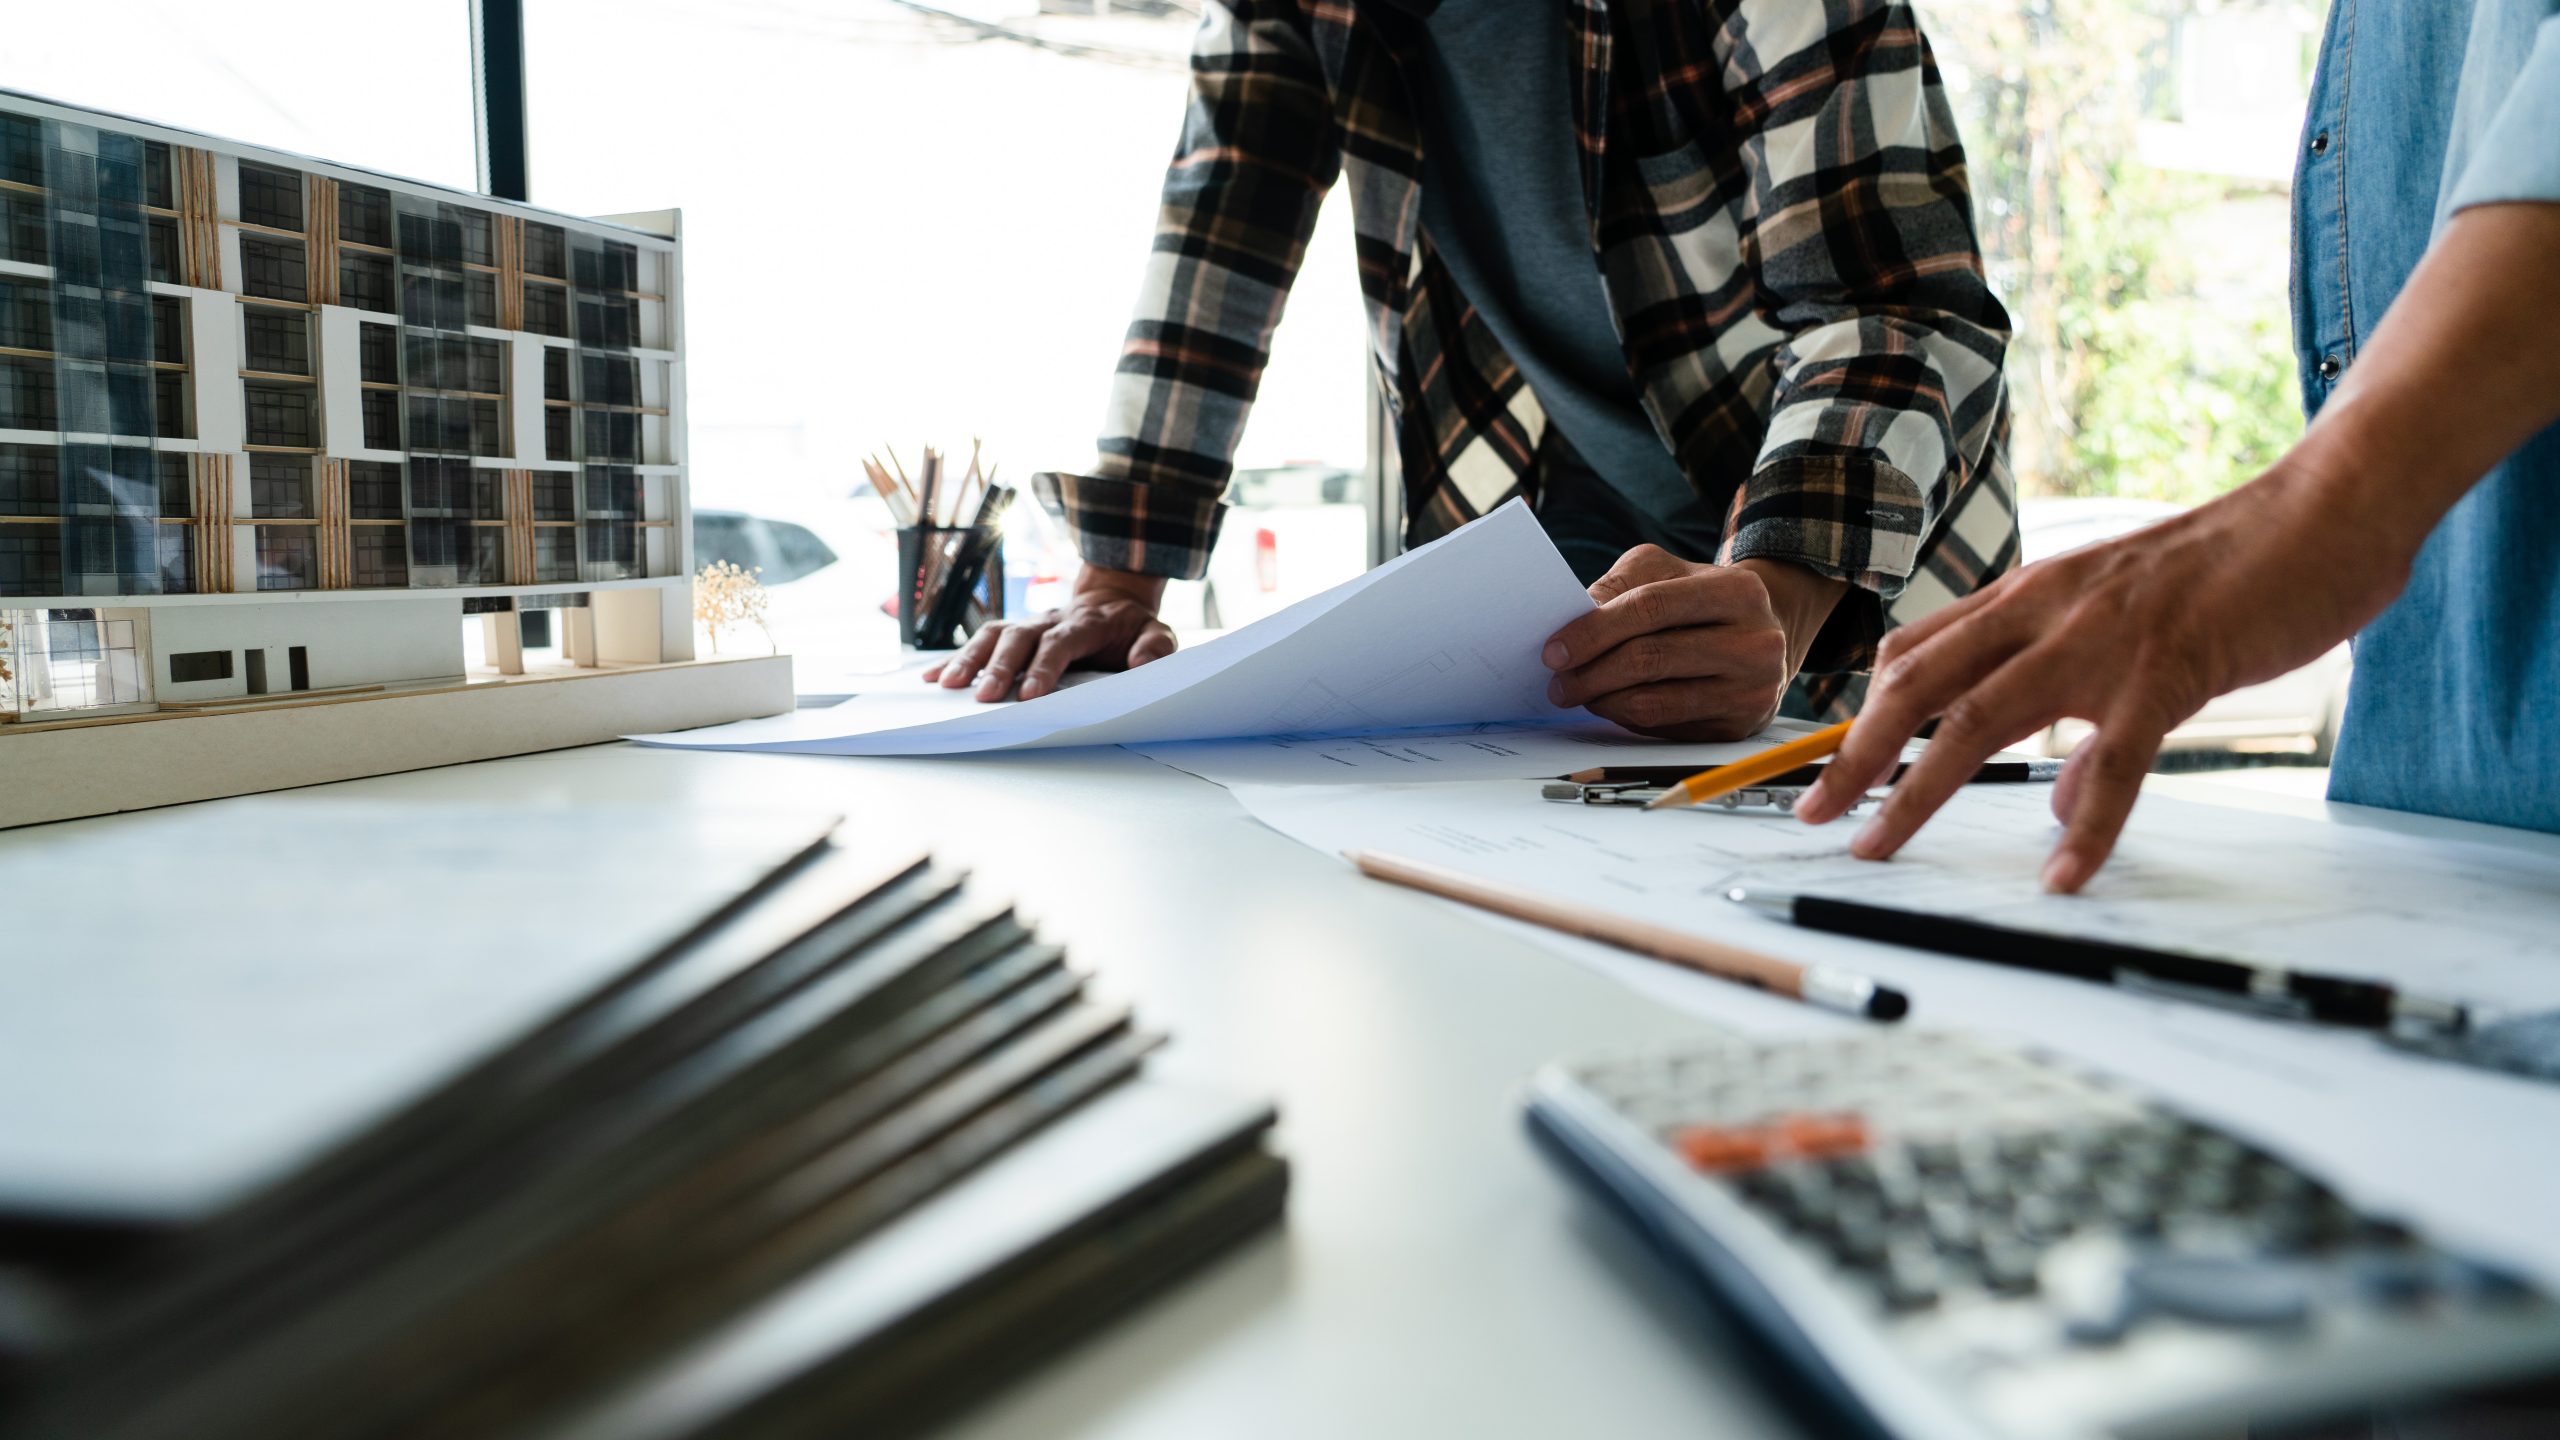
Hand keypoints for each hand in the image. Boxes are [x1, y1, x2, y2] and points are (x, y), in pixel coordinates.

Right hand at [922, 566, 1175, 700]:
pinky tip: (933, 677)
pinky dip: (955, 658)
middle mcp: (1050, 618)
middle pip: (1019, 637)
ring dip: (969, 659)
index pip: (1061, 642)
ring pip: (993, 634)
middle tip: (984, 698)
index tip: (1030, 696)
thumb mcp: (1157, 633)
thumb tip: (1142, 663)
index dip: (1044, 667)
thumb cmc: (1132, 627)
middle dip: (999, 667)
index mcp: (1086, 622)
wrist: (1113, 600)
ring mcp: (1028, 622)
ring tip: (946, 685)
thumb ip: (1156, 647)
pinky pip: (981, 640)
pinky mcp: (1013, 631)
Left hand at [1541, 547, 1845, 741]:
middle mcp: (1754, 643)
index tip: (1555, 650)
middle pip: (1651, 658)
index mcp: (1736, 592)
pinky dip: (1627, 718)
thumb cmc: (1704, 600)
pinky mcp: (1738, 727)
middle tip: (1558, 681)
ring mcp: (1750, 690)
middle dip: (1590, 672)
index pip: (1651, 607)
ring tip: (1578, 693)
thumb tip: (1571, 621)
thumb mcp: (1667, 572)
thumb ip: (1620, 588)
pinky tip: (1612, 704)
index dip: (1595, 630)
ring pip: (1654, 703)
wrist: (1767, 634)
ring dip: (1602, 701)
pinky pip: (1665, 728)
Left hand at [1795, 464, 2412, 890]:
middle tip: (1813, 813)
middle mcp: (2045, 609)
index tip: (1828, 768)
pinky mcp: (2169, 668)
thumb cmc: (2234, 569)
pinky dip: (2085, 823)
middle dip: (1856, 752)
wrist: (2326, 509)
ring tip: (1878, 847)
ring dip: (1918, 788)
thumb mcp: (2134, 631)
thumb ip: (2083, 709)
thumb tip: (2054, 801)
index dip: (1866, 712)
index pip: (1921, 652)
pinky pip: (2114, 760)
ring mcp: (2101, 638)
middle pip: (1920, 683)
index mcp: (2033, 595)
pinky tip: (2062, 873)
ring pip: (1982, 719)